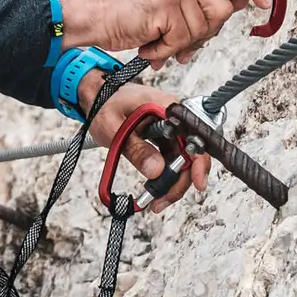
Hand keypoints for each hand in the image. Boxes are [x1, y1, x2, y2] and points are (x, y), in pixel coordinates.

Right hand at [59, 0, 271, 62]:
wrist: (94, 15)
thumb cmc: (131, 8)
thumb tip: (242, 0)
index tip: (262, 2)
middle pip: (223, 8)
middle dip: (205, 32)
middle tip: (181, 37)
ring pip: (203, 29)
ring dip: (180, 43)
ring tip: (158, 37)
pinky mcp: (165, 4)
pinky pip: (182, 38)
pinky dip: (165, 49)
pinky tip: (149, 42)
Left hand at [82, 80, 208, 212]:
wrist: (97, 96)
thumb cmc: (104, 103)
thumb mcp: (114, 127)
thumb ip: (135, 148)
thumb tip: (156, 170)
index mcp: (167, 107)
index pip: (194, 135)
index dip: (199, 160)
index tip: (197, 182)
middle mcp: (175, 118)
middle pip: (192, 154)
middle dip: (180, 181)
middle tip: (161, 201)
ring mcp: (172, 129)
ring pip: (182, 161)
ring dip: (171, 183)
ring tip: (155, 201)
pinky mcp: (165, 138)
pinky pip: (172, 161)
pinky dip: (164, 178)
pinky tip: (154, 190)